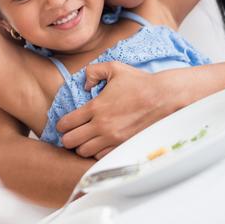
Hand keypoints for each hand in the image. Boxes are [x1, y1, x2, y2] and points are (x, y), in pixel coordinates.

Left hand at [56, 61, 182, 158]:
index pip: (66, 123)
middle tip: (71, 133)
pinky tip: (99, 144)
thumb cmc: (139, 82)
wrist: (164, 97)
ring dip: (81, 146)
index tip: (64, 123)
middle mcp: (102, 125)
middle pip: (70, 141)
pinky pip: (100, 157)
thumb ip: (93, 71)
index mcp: (96, 107)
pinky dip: (96, 152)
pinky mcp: (123, 145)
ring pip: (83, 152)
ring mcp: (113, 138)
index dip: (61, 124)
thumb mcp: (113, 68)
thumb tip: (84, 83)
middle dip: (67, 137)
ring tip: (85, 139)